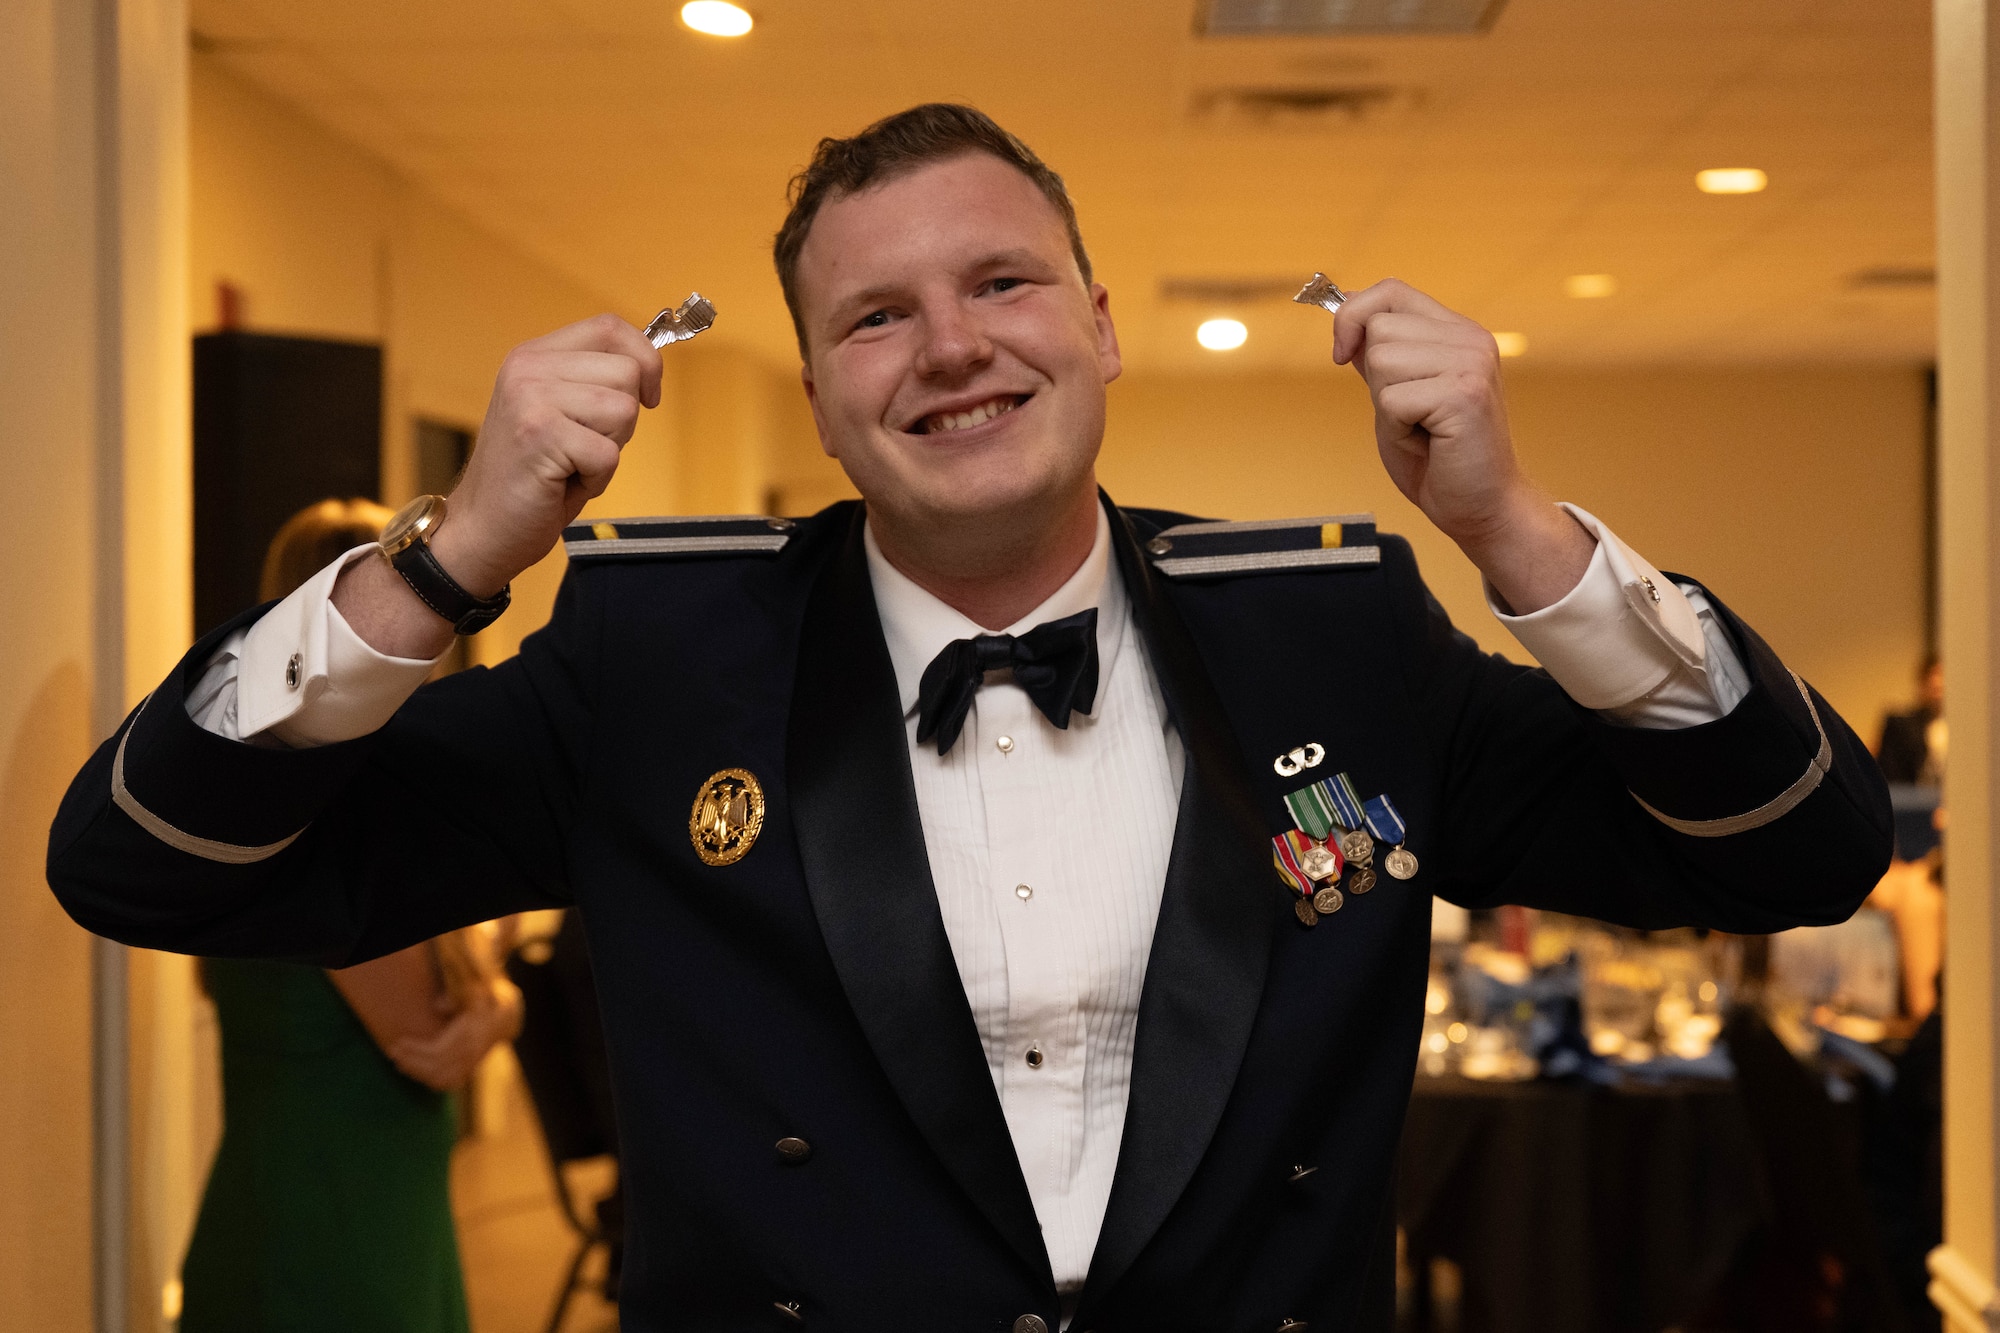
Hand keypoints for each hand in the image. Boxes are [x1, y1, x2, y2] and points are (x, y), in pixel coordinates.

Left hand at [386, 977, 523, 1091]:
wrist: (504, 1017)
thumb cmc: (482, 1000)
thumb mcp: (473, 991)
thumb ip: (456, 996)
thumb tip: (439, 1005)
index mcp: (469, 1036)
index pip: (437, 1050)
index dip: (415, 1050)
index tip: (398, 1042)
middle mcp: (471, 1054)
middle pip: (435, 1066)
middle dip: (411, 1061)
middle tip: (392, 1052)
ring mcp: (470, 1065)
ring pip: (439, 1078)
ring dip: (416, 1072)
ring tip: (399, 1062)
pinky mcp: (468, 1072)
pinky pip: (446, 1083)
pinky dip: (428, 1080)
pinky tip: (412, 1070)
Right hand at [432, 315, 663, 596]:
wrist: (482, 528)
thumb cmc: (532, 478)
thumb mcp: (561, 413)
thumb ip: (593, 382)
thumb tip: (650, 368)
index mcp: (533, 356)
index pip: (609, 327)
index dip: (645, 359)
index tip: (649, 396)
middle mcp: (528, 368)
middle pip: (627, 372)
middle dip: (624, 419)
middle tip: (584, 446)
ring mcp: (530, 398)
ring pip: (624, 410)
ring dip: (610, 449)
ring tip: (571, 464)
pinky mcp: (540, 435)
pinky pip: (609, 454)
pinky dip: (598, 478)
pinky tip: (563, 482)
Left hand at [1332, 279, 1591, 612]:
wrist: (1480, 506)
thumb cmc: (1439, 456)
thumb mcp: (1398, 393)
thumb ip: (1380, 353)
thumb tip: (1343, 308)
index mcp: (1457, 331)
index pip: (1390, 290)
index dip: (1353, 316)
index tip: (1341, 354)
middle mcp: (1470, 338)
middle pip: (1378, 328)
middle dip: (1375, 379)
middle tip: (1411, 413)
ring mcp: (1470, 363)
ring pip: (1381, 360)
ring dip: (1387, 406)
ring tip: (1421, 427)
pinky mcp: (1463, 394)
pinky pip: (1392, 400)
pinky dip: (1396, 428)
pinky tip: (1427, 441)